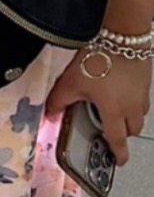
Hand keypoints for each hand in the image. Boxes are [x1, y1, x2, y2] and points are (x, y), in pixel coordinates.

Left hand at [47, 50, 149, 166]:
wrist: (121, 36)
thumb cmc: (100, 59)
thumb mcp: (71, 82)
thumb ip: (59, 100)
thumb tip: (50, 112)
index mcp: (114, 111)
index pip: (117, 140)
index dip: (118, 153)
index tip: (119, 161)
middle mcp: (132, 106)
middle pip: (132, 129)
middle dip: (123, 133)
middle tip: (111, 130)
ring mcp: (142, 92)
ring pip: (139, 113)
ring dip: (129, 116)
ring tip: (113, 107)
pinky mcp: (145, 78)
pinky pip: (141, 97)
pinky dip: (133, 99)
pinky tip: (120, 87)